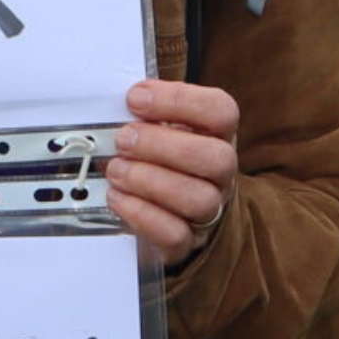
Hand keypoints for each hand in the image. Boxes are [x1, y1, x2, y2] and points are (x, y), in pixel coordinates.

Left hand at [112, 78, 239, 270]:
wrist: (169, 212)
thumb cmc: (162, 159)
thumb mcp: (160, 126)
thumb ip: (147, 110)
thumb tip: (122, 97)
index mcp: (217, 134)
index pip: (221, 111)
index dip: (179, 100)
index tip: (135, 98)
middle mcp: (220, 172)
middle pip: (216, 158)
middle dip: (161, 145)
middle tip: (124, 139)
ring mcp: (209, 209)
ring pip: (199, 199)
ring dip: (149, 180)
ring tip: (117, 170)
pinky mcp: (187, 241)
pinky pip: (175, 234)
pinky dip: (141, 213)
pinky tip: (118, 198)